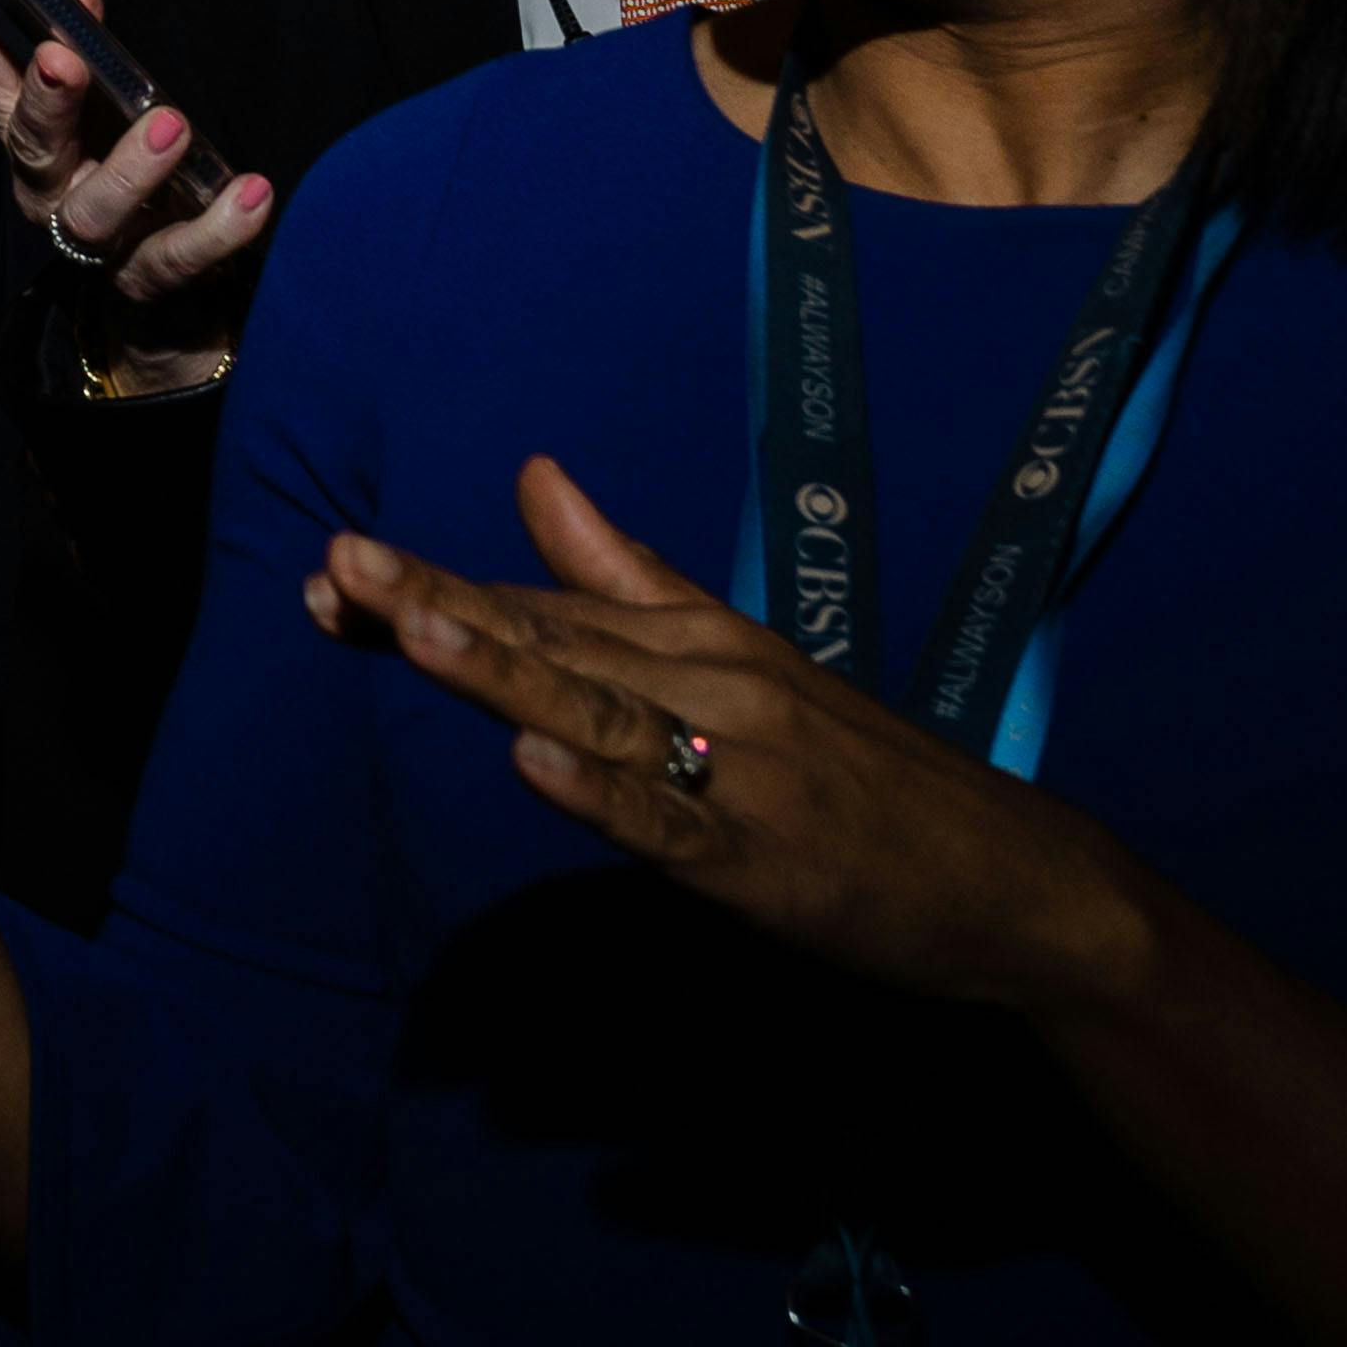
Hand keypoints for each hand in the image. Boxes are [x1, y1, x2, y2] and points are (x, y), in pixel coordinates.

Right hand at [0, 0, 269, 346]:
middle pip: (29, 143)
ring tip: (171, 126)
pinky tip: (250, 193)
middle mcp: (46, 181)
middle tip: (64, 59)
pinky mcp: (149, 275)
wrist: (165, 281)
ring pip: (94, 211)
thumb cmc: (122, 156)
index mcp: (25, 125)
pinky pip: (177, 257)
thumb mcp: (102, 87)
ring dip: (129, 168)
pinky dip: (215, 229)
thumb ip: (81, 25)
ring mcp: (96, 236)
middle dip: (43, 100)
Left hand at [311, 454, 1159, 1020]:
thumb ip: (623, 572)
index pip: (538, 606)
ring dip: (506, 671)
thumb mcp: (741, 655)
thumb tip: (532, 473)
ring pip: (600, 714)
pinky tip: (536, 766)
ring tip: (416, 630)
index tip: (336, 566)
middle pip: (552, 644)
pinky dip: (604, 794)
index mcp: (694, 640)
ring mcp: (738, 771)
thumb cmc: (859, 769)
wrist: (1010, 873)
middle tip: (340, 568)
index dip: (434, 588)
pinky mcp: (765, 860)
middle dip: (438, 608)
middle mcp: (709, 687)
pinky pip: (672, 825)